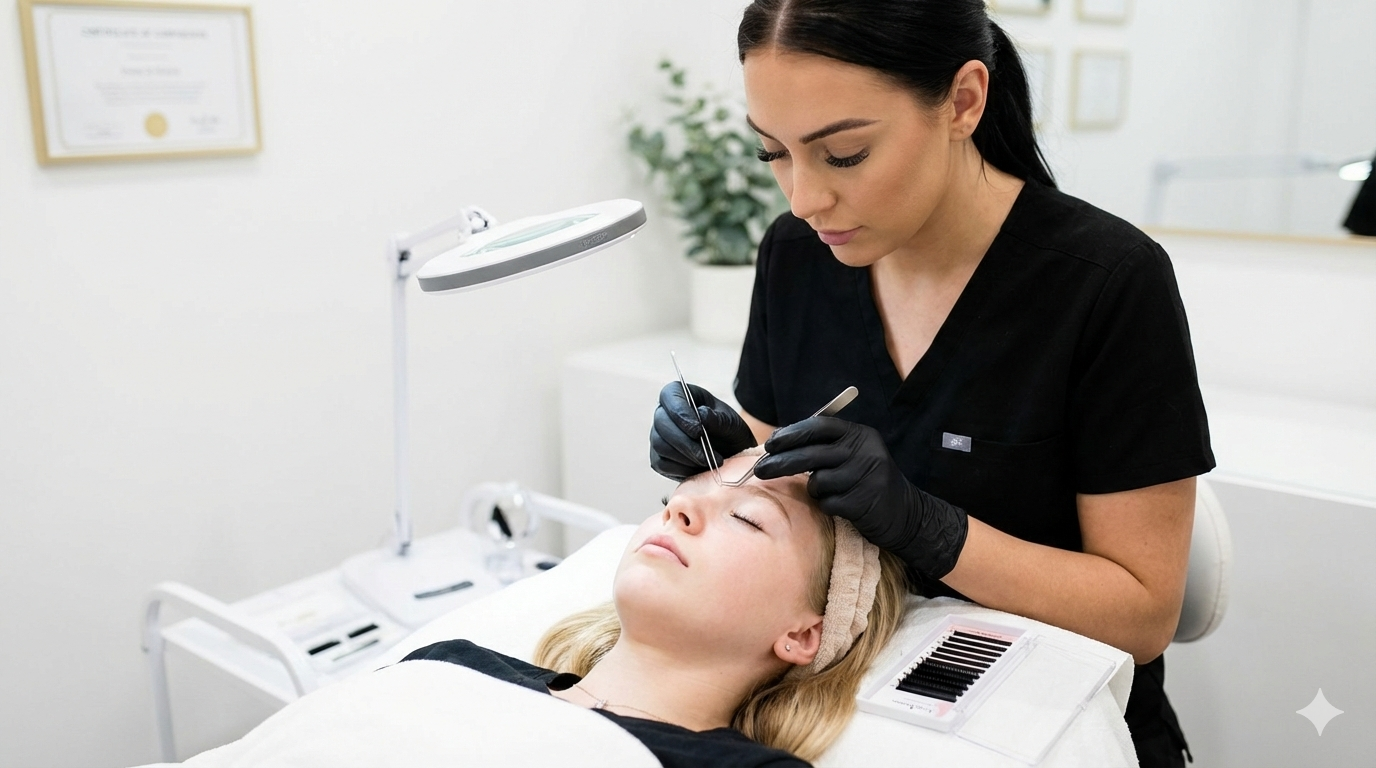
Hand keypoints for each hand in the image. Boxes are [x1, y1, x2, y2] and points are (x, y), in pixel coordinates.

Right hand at [649, 382, 757, 480]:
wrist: (730, 455)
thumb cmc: (728, 432)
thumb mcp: (731, 423)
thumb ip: (718, 419)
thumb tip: (701, 415)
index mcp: (680, 395)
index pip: (670, 396)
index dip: (680, 413)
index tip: (699, 431)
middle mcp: (664, 413)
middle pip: (661, 424)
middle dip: (685, 442)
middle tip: (708, 455)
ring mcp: (658, 436)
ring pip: (660, 445)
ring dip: (686, 458)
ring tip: (710, 463)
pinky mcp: (658, 459)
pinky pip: (662, 464)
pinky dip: (683, 469)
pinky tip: (701, 469)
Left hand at [754, 417, 967, 578]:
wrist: (906, 514)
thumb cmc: (869, 482)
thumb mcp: (855, 455)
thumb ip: (825, 447)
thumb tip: (778, 446)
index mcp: (860, 435)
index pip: (820, 426)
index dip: (791, 434)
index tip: (770, 444)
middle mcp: (865, 451)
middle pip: (811, 453)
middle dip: (781, 462)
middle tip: (760, 471)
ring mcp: (865, 476)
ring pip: (818, 482)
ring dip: (817, 490)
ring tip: (834, 492)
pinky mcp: (863, 501)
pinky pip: (827, 503)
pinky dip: (828, 506)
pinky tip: (844, 506)